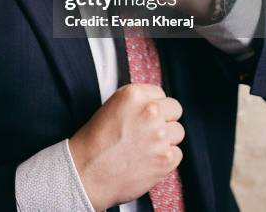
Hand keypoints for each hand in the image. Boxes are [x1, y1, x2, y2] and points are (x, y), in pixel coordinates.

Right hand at [68, 83, 183, 210]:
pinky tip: (149, 159)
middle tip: (151, 130)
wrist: (87, 172)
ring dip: (166, 139)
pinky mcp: (166, 159)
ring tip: (147, 146)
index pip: (160, 93)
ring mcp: (160, 136)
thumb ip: (137, 102)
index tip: (146, 115)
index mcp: (134, 95)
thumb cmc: (95, 141)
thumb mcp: (112, 106)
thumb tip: (155, 104)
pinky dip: (166, 158)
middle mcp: (150, 112)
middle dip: (165, 118)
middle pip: (174, 109)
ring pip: (178, 131)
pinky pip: (177, 154)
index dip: (153, 105)